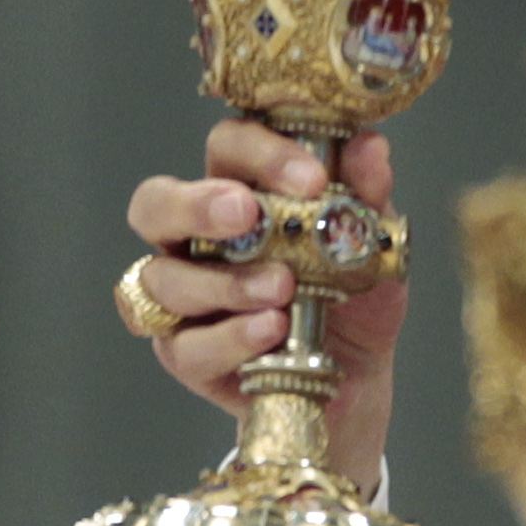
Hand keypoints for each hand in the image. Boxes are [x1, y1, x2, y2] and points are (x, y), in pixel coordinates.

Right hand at [125, 120, 404, 483]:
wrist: (358, 378)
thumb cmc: (354, 299)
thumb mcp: (371, 247)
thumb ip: (366, 197)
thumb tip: (370, 147)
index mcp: (239, 192)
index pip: (227, 148)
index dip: (262, 154)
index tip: (313, 179)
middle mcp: (196, 239)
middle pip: (155, 204)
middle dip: (197, 205)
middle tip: (247, 212)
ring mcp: (182, 299)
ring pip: (163, 279)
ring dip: (226, 281)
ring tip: (282, 288)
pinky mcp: (186, 356)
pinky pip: (186, 346)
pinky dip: (230, 337)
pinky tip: (270, 331)